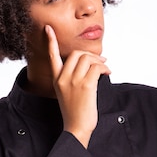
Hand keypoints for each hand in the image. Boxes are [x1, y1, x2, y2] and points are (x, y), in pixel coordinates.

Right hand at [46, 25, 110, 147]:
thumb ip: (73, 78)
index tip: (48, 28)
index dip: (50, 41)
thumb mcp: (68, 93)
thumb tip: (90, 65)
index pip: (52, 56)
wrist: (76, 127)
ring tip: (105, 69)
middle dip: (90, 54)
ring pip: (87, 59)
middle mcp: (63, 78)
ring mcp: (73, 81)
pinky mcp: (86, 86)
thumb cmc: (75, 112)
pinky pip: (97, 67)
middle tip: (100, 61)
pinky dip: (104, 68)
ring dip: (99, 61)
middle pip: (76, 53)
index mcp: (56, 79)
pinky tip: (107, 73)